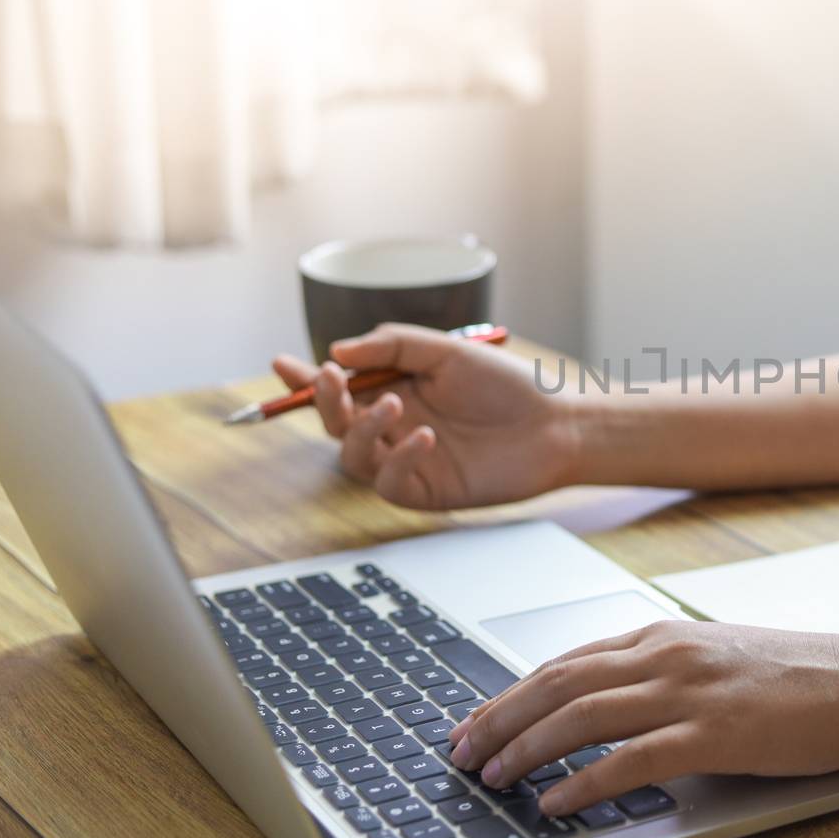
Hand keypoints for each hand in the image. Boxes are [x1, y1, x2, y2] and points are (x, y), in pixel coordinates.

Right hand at [272, 323, 579, 509]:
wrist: (556, 425)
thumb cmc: (509, 386)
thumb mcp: (447, 352)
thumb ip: (393, 348)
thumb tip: (337, 352)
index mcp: (397, 389)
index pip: (341, 388)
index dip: (307, 380)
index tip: (282, 364)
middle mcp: (395, 426)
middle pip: (336, 422)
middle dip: (326, 401)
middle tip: (332, 379)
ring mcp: (407, 460)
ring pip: (353, 455)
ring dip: (360, 429)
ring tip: (393, 405)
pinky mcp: (425, 489)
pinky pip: (389, 481)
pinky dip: (399, 457)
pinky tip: (423, 436)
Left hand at [444, 620, 838, 815]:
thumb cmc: (798, 675)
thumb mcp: (716, 659)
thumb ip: (662, 674)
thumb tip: (605, 706)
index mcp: (661, 634)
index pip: (565, 660)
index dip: (511, 692)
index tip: (477, 719)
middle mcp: (665, 654)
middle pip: (557, 682)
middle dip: (498, 718)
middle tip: (458, 751)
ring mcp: (688, 692)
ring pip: (581, 715)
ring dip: (525, 748)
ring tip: (490, 777)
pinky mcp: (713, 734)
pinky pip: (629, 759)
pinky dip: (582, 781)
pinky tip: (554, 801)